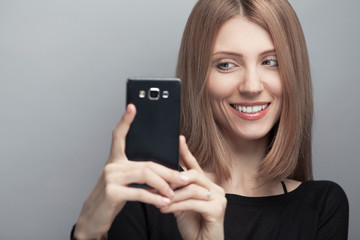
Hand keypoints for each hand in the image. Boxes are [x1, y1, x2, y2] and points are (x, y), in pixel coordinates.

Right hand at [74, 104, 188, 239]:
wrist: (94, 217)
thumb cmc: (113, 197)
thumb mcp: (126, 181)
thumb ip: (140, 173)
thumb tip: (165, 172)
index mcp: (116, 160)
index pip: (119, 136)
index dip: (125, 121)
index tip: (132, 106)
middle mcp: (112, 165)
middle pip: (147, 163)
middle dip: (169, 172)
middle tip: (184, 178)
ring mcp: (110, 177)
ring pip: (145, 174)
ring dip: (165, 185)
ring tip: (175, 192)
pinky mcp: (112, 192)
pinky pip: (140, 192)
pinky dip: (155, 198)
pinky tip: (164, 202)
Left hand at [160, 136, 226, 239]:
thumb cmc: (192, 225)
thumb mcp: (181, 204)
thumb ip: (176, 190)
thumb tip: (160, 177)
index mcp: (206, 184)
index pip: (195, 164)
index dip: (186, 151)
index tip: (178, 138)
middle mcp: (215, 188)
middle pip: (193, 175)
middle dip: (173, 180)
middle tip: (157, 186)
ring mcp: (219, 198)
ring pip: (191, 189)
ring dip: (172, 196)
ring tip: (158, 202)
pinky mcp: (217, 210)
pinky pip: (193, 202)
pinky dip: (176, 206)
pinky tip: (164, 210)